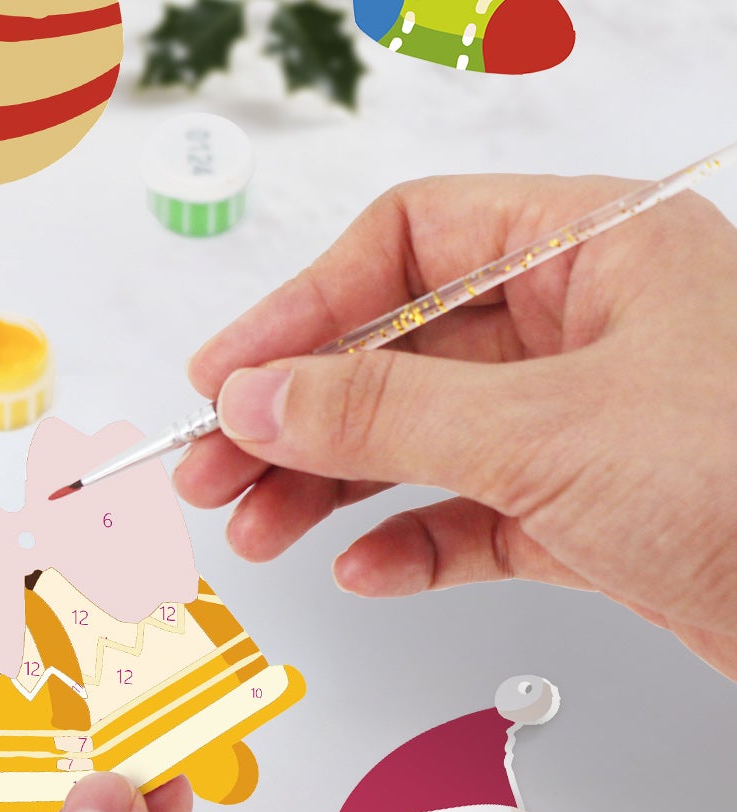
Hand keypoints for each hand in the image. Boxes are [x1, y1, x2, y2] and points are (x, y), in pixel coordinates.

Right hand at [174, 176, 736, 679]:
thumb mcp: (547, 432)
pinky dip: (412, 540)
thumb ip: (382, 411)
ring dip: (333, 484)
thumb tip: (254, 396)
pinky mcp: (598, 509)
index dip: (302, 304)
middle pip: (399, 348)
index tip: (229, 374)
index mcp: (596, 247)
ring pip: (425, 436)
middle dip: (299, 413)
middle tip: (214, 468)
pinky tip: (363, 568)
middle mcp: (590, 323)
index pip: (407, 242)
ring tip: (258, 530)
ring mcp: (591, 419)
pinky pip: (475, 512)